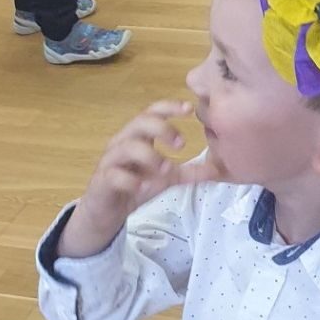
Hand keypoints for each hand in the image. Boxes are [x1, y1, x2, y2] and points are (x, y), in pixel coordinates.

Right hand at [65, 101, 225, 254]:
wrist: (106, 212)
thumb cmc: (135, 186)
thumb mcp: (165, 179)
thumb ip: (187, 172)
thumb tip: (216, 170)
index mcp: (139, 136)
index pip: (152, 112)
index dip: (168, 107)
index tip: (189, 108)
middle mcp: (123, 142)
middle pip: (139, 123)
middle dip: (161, 128)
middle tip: (182, 144)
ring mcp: (111, 160)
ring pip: (126, 147)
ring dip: (149, 155)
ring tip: (167, 169)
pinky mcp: (102, 180)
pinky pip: (115, 175)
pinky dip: (131, 180)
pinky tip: (144, 188)